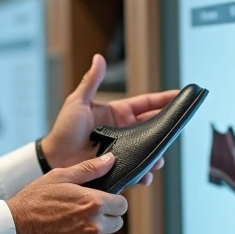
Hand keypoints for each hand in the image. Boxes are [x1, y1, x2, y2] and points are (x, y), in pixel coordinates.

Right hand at [7, 153, 127, 233]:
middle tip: (83, 212)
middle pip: (116, 223)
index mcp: (94, 203)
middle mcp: (95, 226)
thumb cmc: (34, 200)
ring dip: (94, 232)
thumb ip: (89, 169)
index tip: (100, 201)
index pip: (122, 205)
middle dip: (105, 217)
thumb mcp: (60, 177)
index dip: (112, 202)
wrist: (13, 230)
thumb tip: (111, 160)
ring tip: (71, 225)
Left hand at [41, 54, 178, 186]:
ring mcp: (122, 149)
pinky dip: (143, 173)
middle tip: (176, 130)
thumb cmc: (63, 129)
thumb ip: (91, 81)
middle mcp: (123, 131)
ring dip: (157, 155)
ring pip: (148, 150)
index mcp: (117, 113)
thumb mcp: (77, 102)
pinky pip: (136, 170)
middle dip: (166, 129)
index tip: (181, 96)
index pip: (146, 104)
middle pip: (153, 128)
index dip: (164, 100)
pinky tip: (145, 175)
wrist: (53, 157)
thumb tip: (98, 58)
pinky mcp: (118, 166)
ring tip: (159, 160)